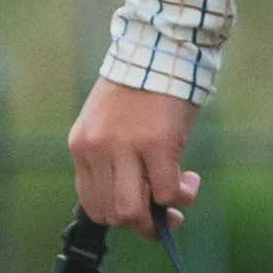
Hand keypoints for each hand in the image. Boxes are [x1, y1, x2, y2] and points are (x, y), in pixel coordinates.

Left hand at [68, 81, 198, 229]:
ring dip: (160, 217)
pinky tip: (190, 181)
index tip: (142, 211)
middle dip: (140, 224)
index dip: (118, 216)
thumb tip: (138, 196)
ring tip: (179, 197)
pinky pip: (167, 192)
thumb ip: (113, 156)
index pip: (91, 202)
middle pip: (111, 214)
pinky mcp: (156, 143)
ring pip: (133, 211)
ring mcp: (125, 147)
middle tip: (164, 216)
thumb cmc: (142, 85)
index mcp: (82, 145)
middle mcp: (97, 148)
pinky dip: (182, 195)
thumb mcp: (110, 122)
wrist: (161, 47)